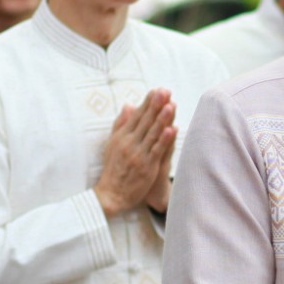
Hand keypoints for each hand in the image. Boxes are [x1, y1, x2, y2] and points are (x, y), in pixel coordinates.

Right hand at [94, 90, 174, 217]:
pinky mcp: (146, 166)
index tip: (156, 90)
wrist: (111, 193)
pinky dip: (165, 139)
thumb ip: (121, 124)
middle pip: (145, 121)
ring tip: (170, 105)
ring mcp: (138, 154)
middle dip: (155, 105)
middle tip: (165, 90)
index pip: (136, 116)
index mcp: (122, 136)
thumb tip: (128, 105)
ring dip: (162, 119)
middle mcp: (129, 143)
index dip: (147, 103)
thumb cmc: (113, 168)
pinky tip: (172, 129)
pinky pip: (157, 150)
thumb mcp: (113, 143)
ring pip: (152, 133)